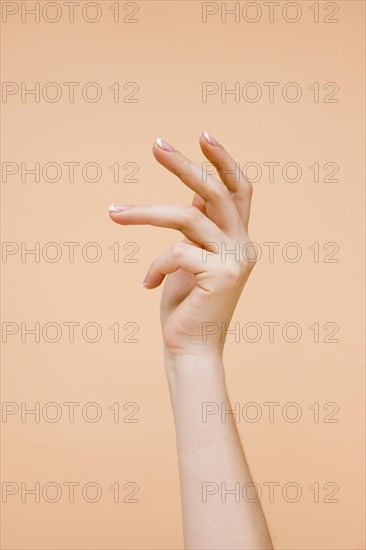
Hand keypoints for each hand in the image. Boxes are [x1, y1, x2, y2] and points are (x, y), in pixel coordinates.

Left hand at [109, 132, 255, 359]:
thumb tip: (189, 192)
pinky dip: (155, 266)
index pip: (240, 190)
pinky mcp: (220, 277)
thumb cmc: (187, 305)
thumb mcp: (191, 259)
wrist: (191, 350)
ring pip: (187, 217)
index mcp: (238, 239)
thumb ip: (197, 227)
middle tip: (155, 144)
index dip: (225, 161)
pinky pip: (176, 252)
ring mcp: (235, 261)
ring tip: (113, 213)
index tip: (203, 135)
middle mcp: (244, 246)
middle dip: (184, 165)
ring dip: (145, 213)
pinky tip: (147, 285)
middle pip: (215, 192)